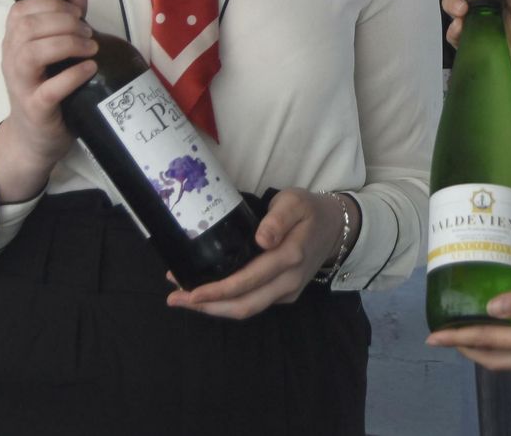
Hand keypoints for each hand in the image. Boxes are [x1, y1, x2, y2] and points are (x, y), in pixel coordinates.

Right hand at [0, 0, 96, 202]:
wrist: (35, 140)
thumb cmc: (47, 91)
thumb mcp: (54, 55)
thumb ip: (65, 22)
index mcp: (14, 44)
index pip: (20, 11)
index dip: (51, 5)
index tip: (77, 12)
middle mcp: (12, 61)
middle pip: (28, 27)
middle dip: (64, 22)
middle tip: (88, 32)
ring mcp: (21, 86)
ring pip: (32, 53)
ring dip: (67, 44)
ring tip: (91, 48)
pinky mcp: (35, 109)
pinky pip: (49, 89)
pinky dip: (73, 75)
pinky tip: (90, 69)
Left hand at [164, 188, 349, 319]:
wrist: (335, 227)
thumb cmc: (309, 210)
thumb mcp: (294, 202)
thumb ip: (278, 218)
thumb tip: (263, 238)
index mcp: (289, 257)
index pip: (247, 282)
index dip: (217, 291)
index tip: (190, 291)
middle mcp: (288, 281)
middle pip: (243, 306)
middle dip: (206, 307)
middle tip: (174, 299)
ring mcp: (288, 292)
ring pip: (247, 309)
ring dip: (214, 308)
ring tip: (183, 298)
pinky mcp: (285, 295)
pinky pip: (254, 303)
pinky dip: (228, 302)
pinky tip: (208, 294)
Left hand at [424, 285, 510, 371]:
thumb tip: (491, 307)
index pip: (488, 342)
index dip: (458, 338)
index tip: (432, 337)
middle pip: (493, 359)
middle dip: (465, 350)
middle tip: (444, 337)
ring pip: (507, 361)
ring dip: (483, 351)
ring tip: (467, 336)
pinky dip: (504, 347)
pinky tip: (506, 331)